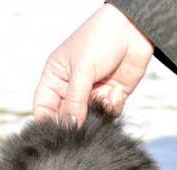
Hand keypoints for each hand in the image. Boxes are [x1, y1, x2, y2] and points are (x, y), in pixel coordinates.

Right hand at [32, 4, 153, 125]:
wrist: (133, 30)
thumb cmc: (100, 39)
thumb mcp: (82, 69)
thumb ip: (75, 101)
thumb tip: (70, 127)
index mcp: (56, 76)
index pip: (43, 106)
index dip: (47, 121)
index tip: (55, 132)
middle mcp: (71, 87)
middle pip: (66, 116)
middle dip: (75, 121)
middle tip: (84, 120)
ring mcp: (92, 92)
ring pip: (88, 118)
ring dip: (96, 115)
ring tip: (103, 98)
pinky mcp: (111, 95)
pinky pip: (108, 113)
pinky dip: (111, 108)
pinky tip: (116, 93)